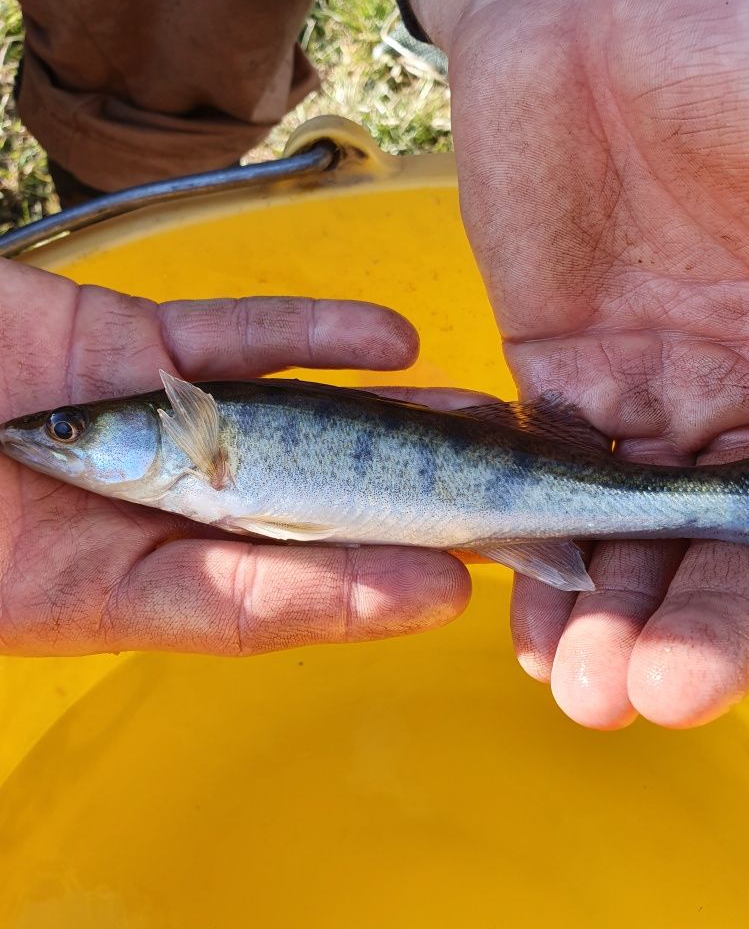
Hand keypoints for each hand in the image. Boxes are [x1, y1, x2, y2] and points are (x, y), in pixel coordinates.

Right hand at [0, 259, 468, 655]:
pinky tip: (391, 340)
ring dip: (389, 413)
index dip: (357, 594)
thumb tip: (250, 598)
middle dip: (406, 502)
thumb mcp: (63, 589)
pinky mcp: (135, 338)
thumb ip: (162, 596)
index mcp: (127, 583)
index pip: (262, 597)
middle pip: (302, 505)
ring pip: (292, 413)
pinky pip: (236, 331)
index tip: (448, 584)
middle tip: (506, 496)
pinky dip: (312, 332)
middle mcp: (158, 503)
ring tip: (476, 416)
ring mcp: (156, 416)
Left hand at [400, 0, 748, 726]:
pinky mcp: (557, 370)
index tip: (712, 670)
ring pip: (620, 528)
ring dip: (601, 609)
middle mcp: (739, 402)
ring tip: (577, 682)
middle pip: (706, 546)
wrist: (602, 8)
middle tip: (633, 692)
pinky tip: (518, 607)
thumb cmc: (737, 57)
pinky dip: (525, 541)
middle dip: (675, 625)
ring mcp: (648, 391)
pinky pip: (535, 475)